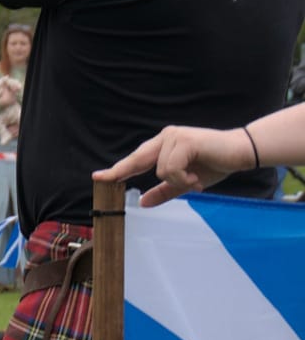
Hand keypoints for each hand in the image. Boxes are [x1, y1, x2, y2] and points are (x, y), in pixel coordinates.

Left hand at [96, 126, 244, 206]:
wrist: (241, 153)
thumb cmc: (215, 165)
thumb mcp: (185, 183)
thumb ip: (164, 191)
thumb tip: (143, 203)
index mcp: (163, 146)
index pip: (136, 160)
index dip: (117, 169)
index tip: (98, 177)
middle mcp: (165, 137)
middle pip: (136, 159)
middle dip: (120, 171)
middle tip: (100, 179)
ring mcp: (174, 137)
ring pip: (159, 170)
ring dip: (178, 180)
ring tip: (195, 179)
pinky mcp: (184, 141)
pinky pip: (171, 168)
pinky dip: (183, 178)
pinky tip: (196, 177)